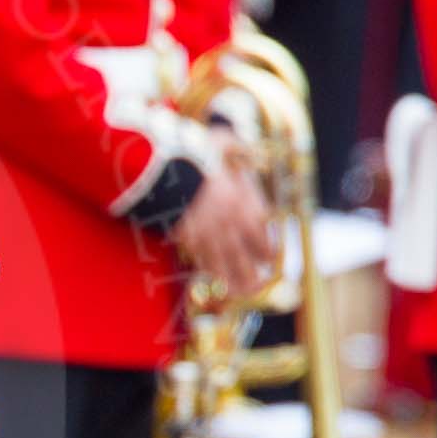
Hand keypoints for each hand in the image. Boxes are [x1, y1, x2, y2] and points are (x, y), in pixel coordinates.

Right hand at [172, 144, 275, 302]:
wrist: (167, 168)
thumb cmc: (196, 152)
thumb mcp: (224, 143)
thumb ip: (241, 150)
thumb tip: (256, 152)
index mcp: (243, 202)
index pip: (261, 232)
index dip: (266, 249)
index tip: (269, 259)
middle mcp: (230, 223)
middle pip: (246, 254)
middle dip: (254, 271)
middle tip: (261, 285)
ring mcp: (208, 232)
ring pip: (226, 263)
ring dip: (236, 280)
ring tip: (243, 294)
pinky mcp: (187, 239)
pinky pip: (202, 260)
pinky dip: (211, 273)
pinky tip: (215, 282)